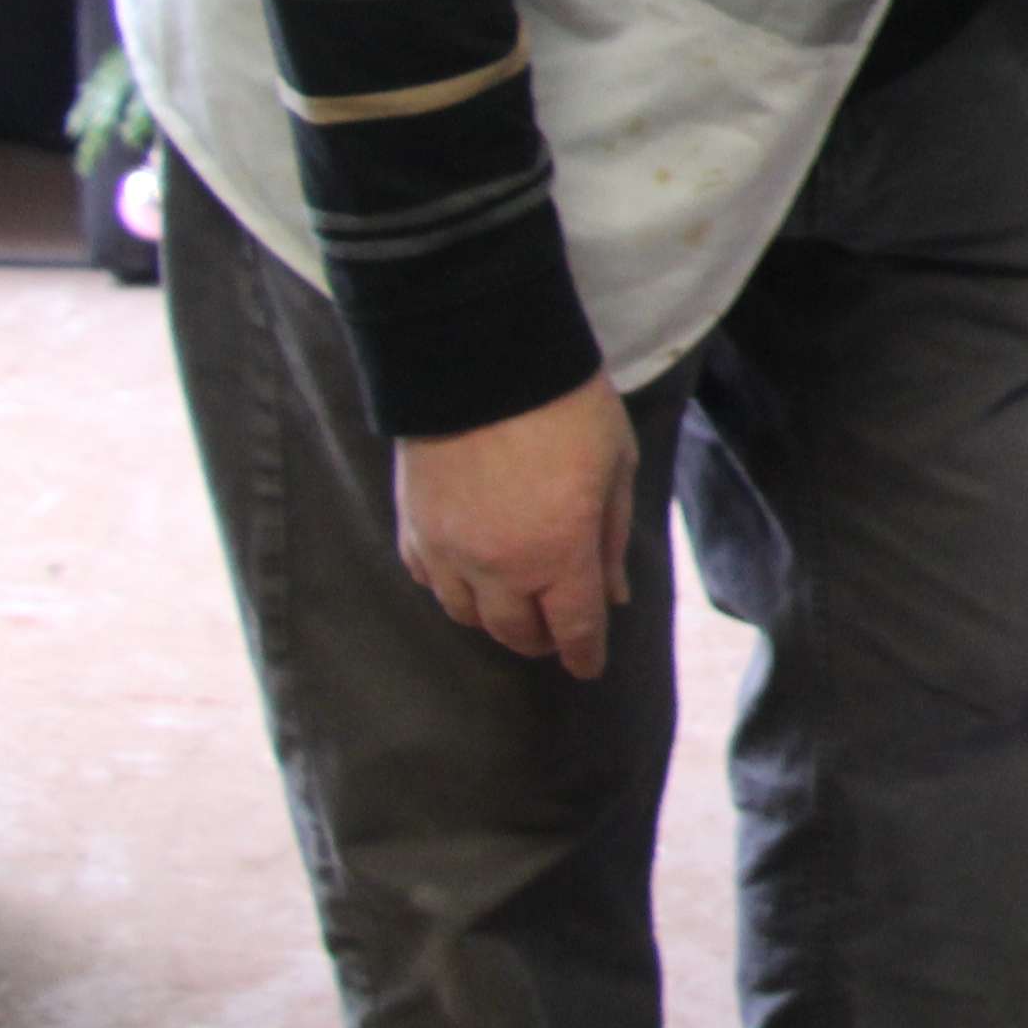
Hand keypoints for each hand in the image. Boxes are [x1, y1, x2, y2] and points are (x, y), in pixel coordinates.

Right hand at [395, 376, 639, 679]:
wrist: (482, 359)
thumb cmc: (565, 405)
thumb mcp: (614, 466)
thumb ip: (612, 537)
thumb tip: (613, 594)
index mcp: (559, 551)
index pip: (573, 626)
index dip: (583, 654)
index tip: (588, 668)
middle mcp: (498, 563)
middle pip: (515, 631)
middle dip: (540, 640)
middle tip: (556, 635)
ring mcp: (447, 548)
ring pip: (466, 613)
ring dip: (495, 618)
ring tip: (516, 606)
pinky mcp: (412, 525)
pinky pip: (428, 580)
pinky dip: (451, 589)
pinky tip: (468, 577)